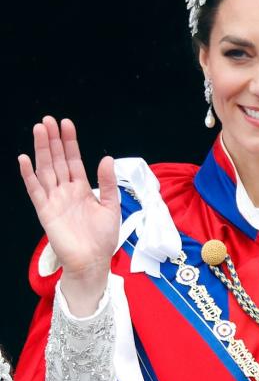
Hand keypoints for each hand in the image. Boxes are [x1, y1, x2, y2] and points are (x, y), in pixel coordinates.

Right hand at [18, 117, 119, 314]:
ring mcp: (54, 200)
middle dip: (53, 140)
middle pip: (57, 160)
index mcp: (81, 188)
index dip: (69, 142)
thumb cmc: (102, 237)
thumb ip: (107, 182)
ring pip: (45, 169)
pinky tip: (24, 159)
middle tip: (48, 119)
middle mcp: (65, 191)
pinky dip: (29, 175)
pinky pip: (35, 190)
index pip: (73, 159)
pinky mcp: (45, 212)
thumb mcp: (111, 205)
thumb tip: (107, 159)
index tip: (66, 123)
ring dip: (41, 150)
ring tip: (38, 129)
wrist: (93, 261)